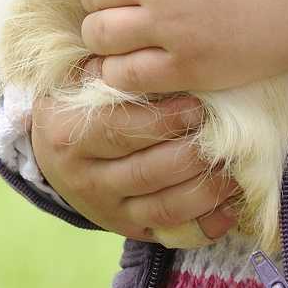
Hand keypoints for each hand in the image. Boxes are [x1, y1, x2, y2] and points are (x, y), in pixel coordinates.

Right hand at [29, 58, 242, 241]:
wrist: (52, 149)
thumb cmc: (78, 100)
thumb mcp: (82, 78)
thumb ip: (114, 69)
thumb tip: (163, 55)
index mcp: (67, 135)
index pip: (121, 129)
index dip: (164, 120)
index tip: (199, 106)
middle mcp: (84, 179)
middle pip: (148, 172)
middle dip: (194, 155)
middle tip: (227, 136)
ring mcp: (106, 209)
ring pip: (164, 207)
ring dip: (206, 190)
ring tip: (234, 169)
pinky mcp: (126, 229)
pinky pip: (171, 232)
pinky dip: (205, 224)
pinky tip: (229, 208)